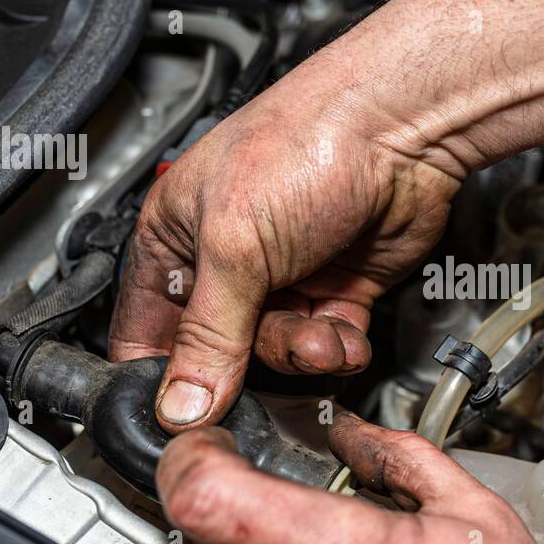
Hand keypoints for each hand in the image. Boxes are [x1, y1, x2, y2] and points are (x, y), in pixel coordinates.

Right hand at [109, 77, 461, 430]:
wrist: (399, 129)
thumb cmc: (305, 145)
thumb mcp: (235, 246)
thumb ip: (208, 335)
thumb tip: (180, 405)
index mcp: (173, 238)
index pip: (144, 331)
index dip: (161, 378)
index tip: (185, 414)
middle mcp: (224, 261)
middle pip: (220, 353)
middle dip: (253, 359)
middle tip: (277, 343)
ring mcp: (284, 276)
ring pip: (278, 353)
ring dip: (304, 352)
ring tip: (323, 333)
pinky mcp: (336, 287)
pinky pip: (326, 345)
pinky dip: (339, 349)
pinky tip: (348, 333)